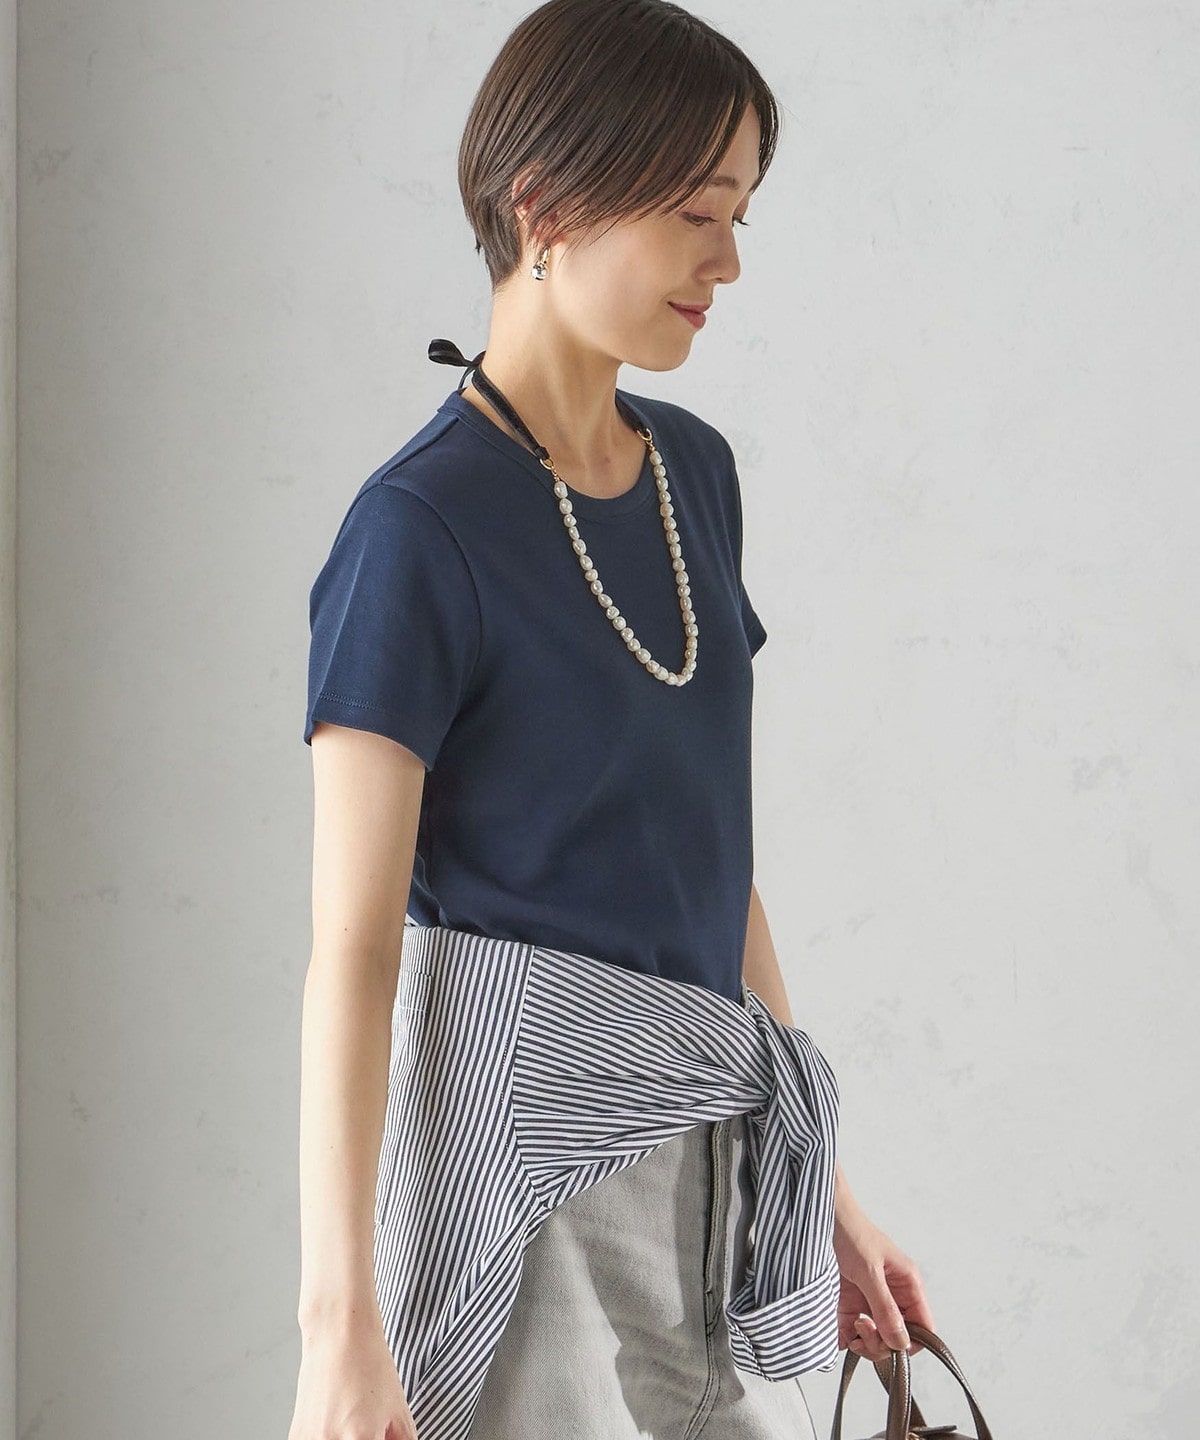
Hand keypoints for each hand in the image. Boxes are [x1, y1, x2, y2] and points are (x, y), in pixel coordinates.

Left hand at [832, 1204, 934, 1362]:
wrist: (820, 1215)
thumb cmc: (850, 1231)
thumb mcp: (869, 1270)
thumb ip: (884, 1307)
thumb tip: (900, 1341)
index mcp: (907, 1284)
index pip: (923, 1327)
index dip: (910, 1342)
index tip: (889, 1342)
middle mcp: (892, 1296)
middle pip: (899, 1338)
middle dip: (883, 1343)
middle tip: (863, 1329)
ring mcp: (870, 1301)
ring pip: (877, 1339)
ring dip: (865, 1343)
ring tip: (852, 1326)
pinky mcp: (849, 1303)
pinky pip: (852, 1333)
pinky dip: (846, 1339)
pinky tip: (839, 1332)